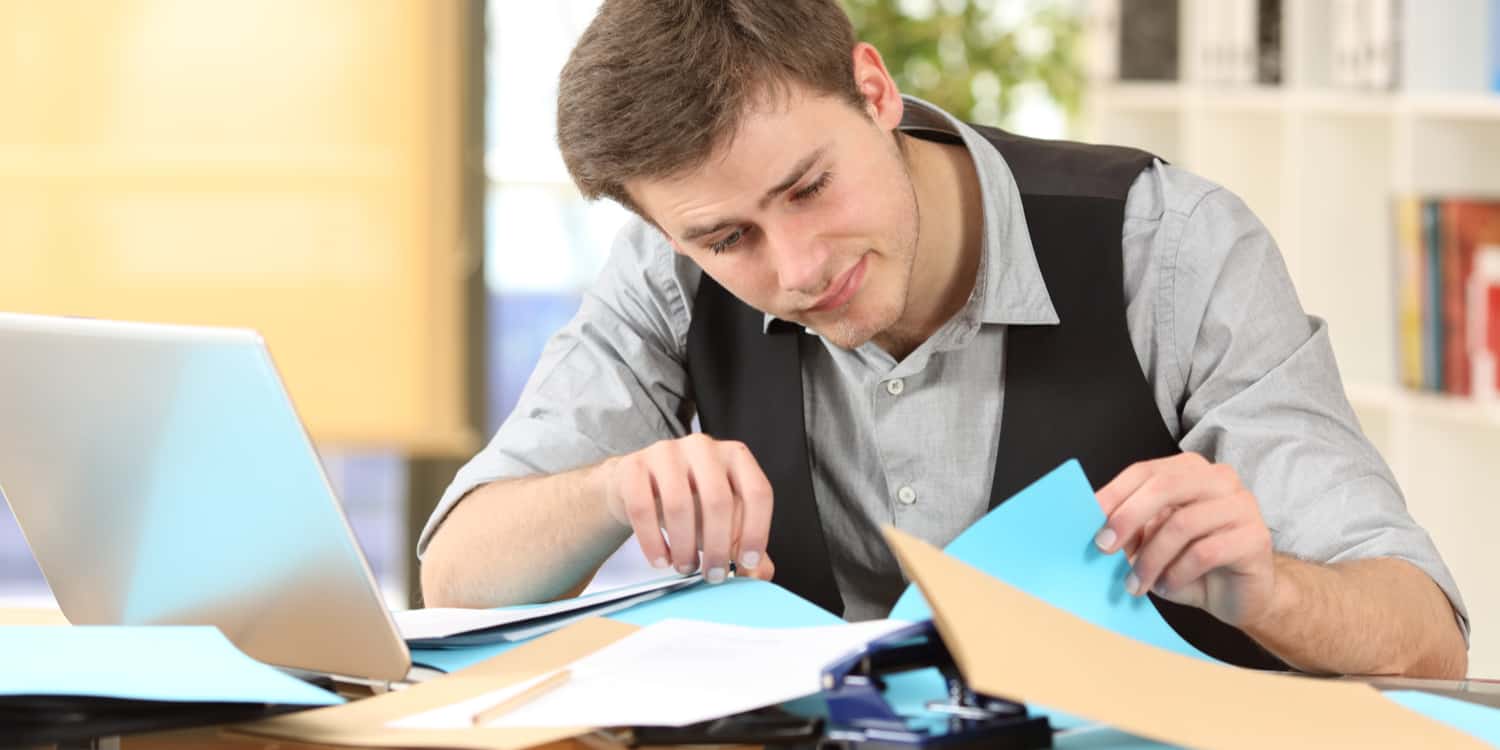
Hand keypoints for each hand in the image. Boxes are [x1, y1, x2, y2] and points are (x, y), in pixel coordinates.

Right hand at [600, 434, 774, 582]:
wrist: (640, 487)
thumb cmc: (690, 503)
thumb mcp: (724, 520)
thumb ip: (745, 543)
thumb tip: (759, 572)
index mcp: (735, 456)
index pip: (757, 492)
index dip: (756, 531)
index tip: (747, 562)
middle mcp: (704, 447)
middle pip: (718, 501)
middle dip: (718, 547)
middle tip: (713, 576)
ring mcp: (666, 452)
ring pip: (679, 504)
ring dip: (684, 547)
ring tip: (686, 567)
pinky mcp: (634, 466)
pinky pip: (642, 508)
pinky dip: (653, 542)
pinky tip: (661, 559)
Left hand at [1093, 453, 1274, 626]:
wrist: (1238, 595)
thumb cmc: (1191, 563)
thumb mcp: (1152, 542)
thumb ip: (1130, 527)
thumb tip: (1097, 525)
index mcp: (1190, 470)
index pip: (1145, 471)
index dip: (1115, 494)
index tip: (1091, 519)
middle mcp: (1219, 479)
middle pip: (1164, 486)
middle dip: (1128, 517)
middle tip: (1104, 547)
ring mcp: (1242, 505)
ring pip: (1182, 523)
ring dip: (1151, 558)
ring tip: (1137, 583)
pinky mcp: (1255, 537)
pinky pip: (1205, 552)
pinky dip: (1177, 572)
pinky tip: (1167, 585)